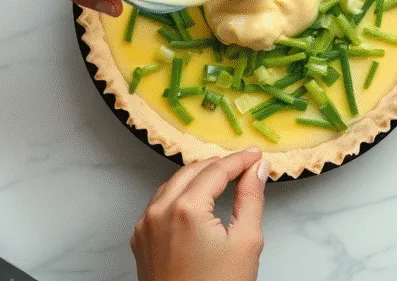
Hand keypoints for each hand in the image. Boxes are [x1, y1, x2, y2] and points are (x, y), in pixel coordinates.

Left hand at [132, 148, 268, 280]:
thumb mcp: (246, 242)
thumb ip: (251, 198)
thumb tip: (257, 170)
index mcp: (187, 209)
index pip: (217, 169)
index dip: (240, 159)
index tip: (256, 155)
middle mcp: (159, 211)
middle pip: (193, 170)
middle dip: (219, 165)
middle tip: (244, 166)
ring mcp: (145, 225)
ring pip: (173, 184)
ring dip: (198, 177)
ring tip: (224, 179)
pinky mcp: (140, 239)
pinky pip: (159, 204)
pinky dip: (179, 195)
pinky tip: (197, 201)